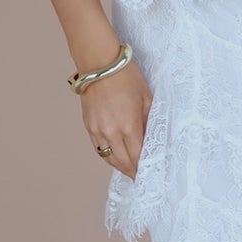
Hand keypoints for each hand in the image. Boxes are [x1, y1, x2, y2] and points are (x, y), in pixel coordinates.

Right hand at [79, 54, 153, 180]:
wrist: (100, 64)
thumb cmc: (126, 76)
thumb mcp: (147, 98)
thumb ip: (150, 121)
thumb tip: (152, 139)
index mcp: (128, 126)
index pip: (138, 157)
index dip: (144, 168)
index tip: (151, 174)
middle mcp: (111, 132)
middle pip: (123, 162)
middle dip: (133, 171)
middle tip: (142, 178)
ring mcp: (97, 130)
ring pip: (109, 158)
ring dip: (120, 166)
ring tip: (130, 170)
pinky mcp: (88, 126)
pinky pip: (98, 148)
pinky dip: (108, 156)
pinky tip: (115, 157)